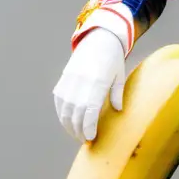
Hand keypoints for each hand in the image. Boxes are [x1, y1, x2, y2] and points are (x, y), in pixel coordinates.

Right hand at [53, 28, 125, 142]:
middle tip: (85, 140)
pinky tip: (67, 122)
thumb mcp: (119, 75)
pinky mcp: (63, 79)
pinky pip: (59, 101)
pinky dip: (61, 113)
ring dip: (69, 125)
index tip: (91, 138)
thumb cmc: (113, 59)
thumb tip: (118, 110)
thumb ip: (117, 94)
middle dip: (79, 130)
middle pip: (76, 113)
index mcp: (98, 81)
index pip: (90, 110)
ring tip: (76, 134)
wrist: (98, 38)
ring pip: (64, 109)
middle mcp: (81, 82)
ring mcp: (70, 80)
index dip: (88, 126)